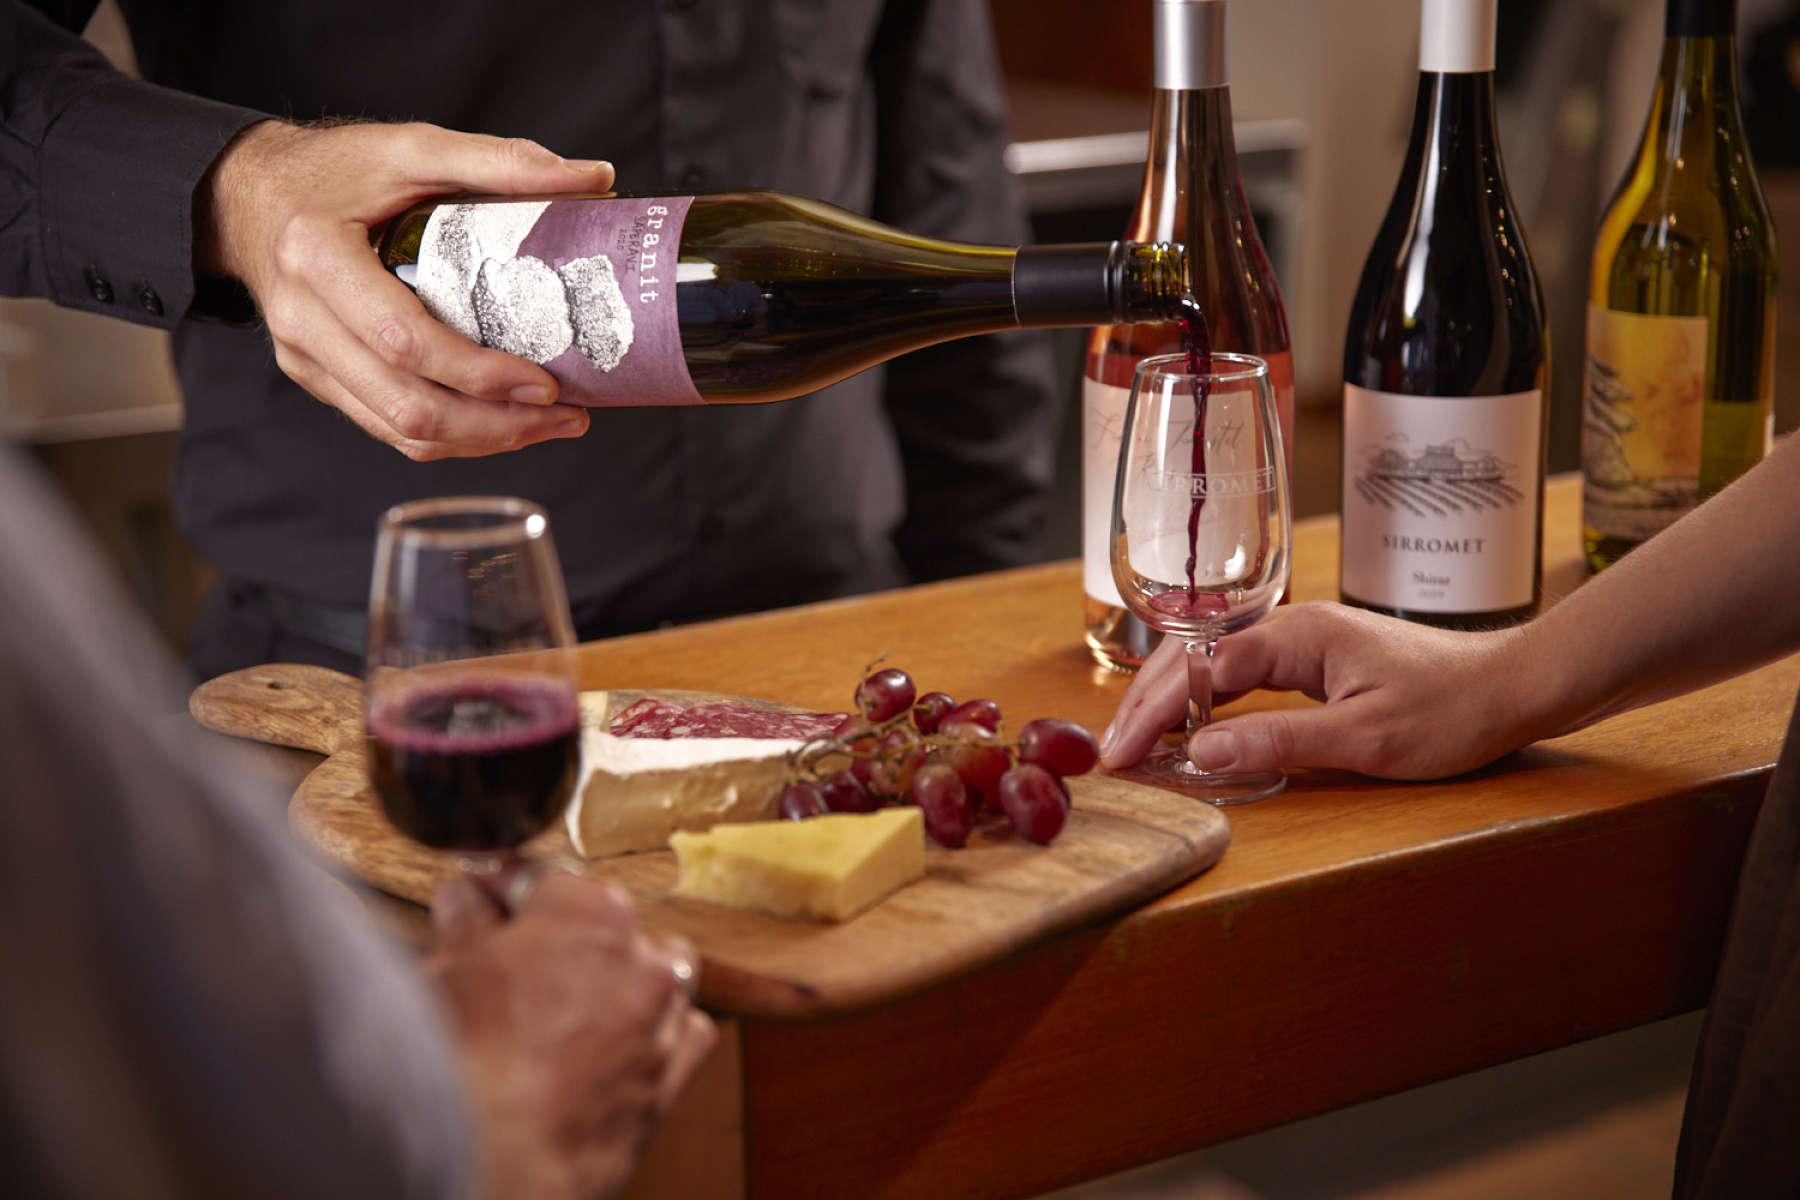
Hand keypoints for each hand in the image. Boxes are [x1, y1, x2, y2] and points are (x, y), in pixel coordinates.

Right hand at [199, 120, 613, 459]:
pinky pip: (387, 426)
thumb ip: (499, 161)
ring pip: (399, 430)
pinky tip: (501, 424)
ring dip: (481, 441)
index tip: (545, 383)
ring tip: (548, 426)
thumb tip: (594, 177)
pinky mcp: (316, 377)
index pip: (404, 341)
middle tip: (566, 418)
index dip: (479, 373)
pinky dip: (450, 436)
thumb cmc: (331, 170)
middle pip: (406, 405)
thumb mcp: (409, 148)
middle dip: (495, 425)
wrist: (249, 195)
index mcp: (318, 257)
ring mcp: (305, 357)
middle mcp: (303, 319)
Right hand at [426, 868, 715, 1199]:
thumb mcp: (449, 970)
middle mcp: (641, 959)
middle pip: (609, 927)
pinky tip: (616, 1048)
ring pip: (659, 976)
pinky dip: (658, 1035)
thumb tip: (469, 901)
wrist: (489, 1161)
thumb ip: (469, 925)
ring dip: (623, 981)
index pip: (548, 880)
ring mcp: (662, 1020)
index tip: (486, 901)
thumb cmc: (464, 1065)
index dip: (507, 892)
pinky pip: (684, 1036)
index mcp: (592, 913)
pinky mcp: (670, 1079)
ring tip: (569, 1009)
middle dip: (568, 939)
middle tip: (516, 965)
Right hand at [1098, 602, 1540, 780]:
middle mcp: (1294, 626)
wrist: (1517, 687)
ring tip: (1136, 744)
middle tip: (1114, 757)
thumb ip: (1278, 741)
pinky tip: (1193, 730)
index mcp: (1299, 634)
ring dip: (1171, 701)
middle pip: (1194, 656)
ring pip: (1213, 663)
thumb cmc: (1454, 710)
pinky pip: (1242, 675)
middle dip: (1146, 704)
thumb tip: (1199, 752)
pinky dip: (1206, 702)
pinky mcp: (1317, 661)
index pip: (1200, 668)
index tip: (1122, 756)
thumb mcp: (1366, 739)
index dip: (1153, 713)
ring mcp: (1305, 641)